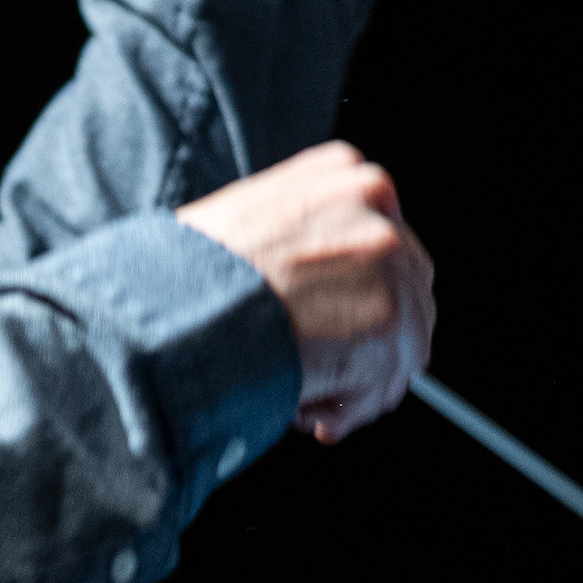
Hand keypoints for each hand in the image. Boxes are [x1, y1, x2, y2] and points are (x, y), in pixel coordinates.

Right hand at [175, 143, 435, 441]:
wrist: (173, 307)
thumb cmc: (189, 274)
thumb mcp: (252, 218)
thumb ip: (306, 239)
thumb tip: (328, 291)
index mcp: (345, 175)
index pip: (386, 242)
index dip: (360, 294)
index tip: (335, 322)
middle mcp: (377, 208)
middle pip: (409, 290)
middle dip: (366, 338)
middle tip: (318, 365)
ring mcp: (389, 262)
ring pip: (404, 341)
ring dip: (355, 378)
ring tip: (301, 388)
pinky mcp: (392, 319)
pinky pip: (389, 383)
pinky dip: (349, 406)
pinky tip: (306, 402)